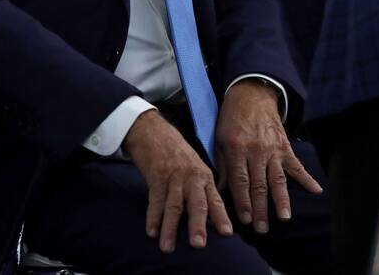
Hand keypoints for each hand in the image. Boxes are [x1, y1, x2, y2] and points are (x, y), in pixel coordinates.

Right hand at [124, 110, 232, 252]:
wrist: (153, 131)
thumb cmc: (175, 153)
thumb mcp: (195, 168)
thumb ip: (202, 190)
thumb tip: (210, 218)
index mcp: (204, 176)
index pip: (215, 200)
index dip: (221, 217)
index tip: (227, 233)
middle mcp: (192, 177)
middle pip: (197, 204)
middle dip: (198, 225)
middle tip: (199, 245)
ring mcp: (174, 176)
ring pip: (174, 206)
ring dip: (170, 228)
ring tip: (167, 247)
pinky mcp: (156, 175)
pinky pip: (155, 200)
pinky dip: (153, 217)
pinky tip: (151, 231)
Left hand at [215, 80, 321, 233]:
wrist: (251, 95)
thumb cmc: (232, 120)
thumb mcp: (220, 140)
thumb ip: (224, 167)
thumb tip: (221, 193)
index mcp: (237, 149)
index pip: (240, 181)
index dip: (243, 201)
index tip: (245, 220)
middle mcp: (256, 150)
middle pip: (259, 185)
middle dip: (261, 209)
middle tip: (262, 229)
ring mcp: (273, 149)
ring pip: (278, 179)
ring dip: (281, 200)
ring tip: (284, 217)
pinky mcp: (285, 146)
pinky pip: (296, 165)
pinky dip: (307, 178)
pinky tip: (316, 190)